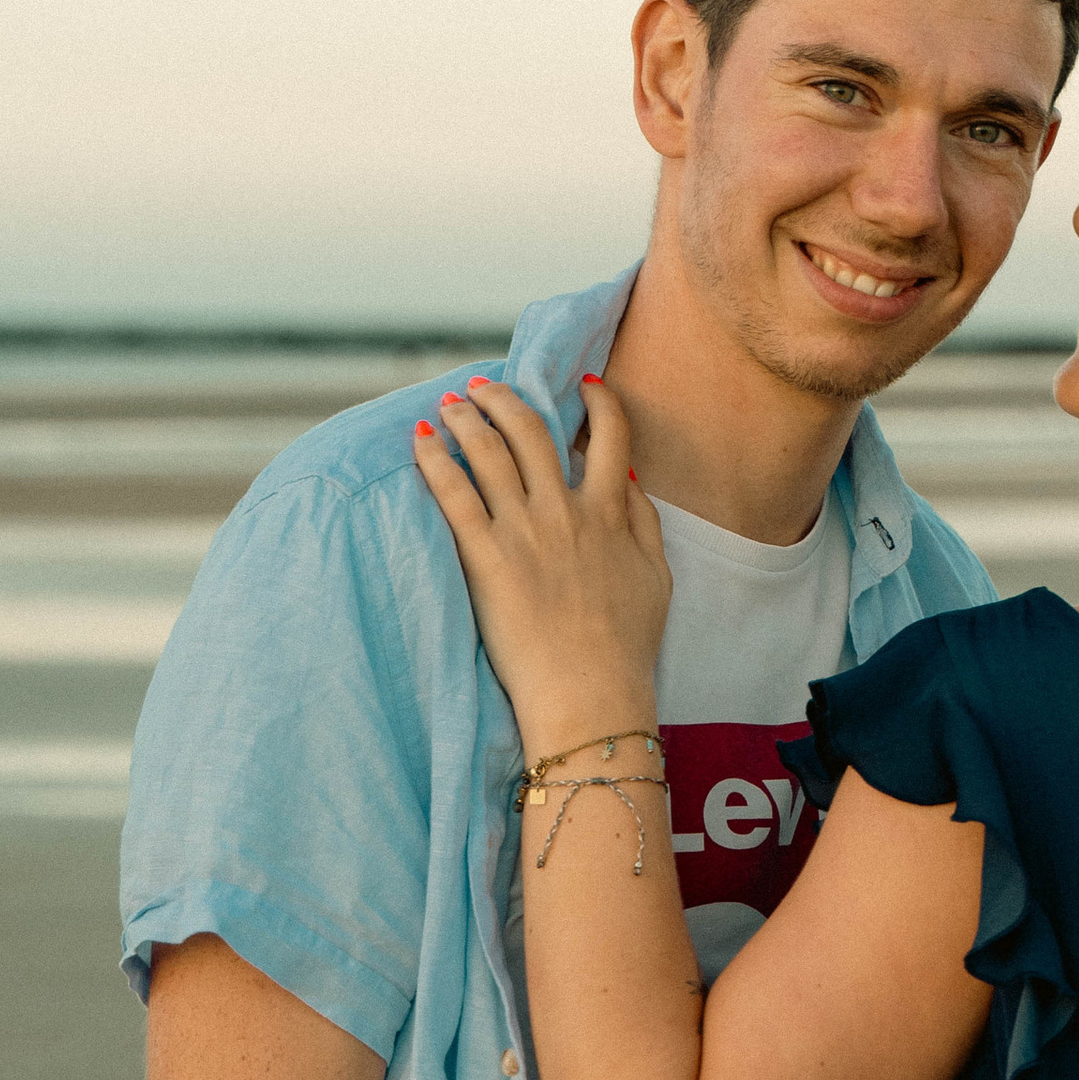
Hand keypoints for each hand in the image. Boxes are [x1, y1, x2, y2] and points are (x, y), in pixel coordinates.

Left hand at [414, 373, 670, 754]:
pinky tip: (421, 440)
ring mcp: (523, 532)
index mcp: (610, 513)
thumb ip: (644, 521)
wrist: (590, 693)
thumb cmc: (626, 646)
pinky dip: (435, 459)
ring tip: (451, 405)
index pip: (611, 435)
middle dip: (505, 399)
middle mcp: (565, 511)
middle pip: (532, 431)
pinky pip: (453, 493)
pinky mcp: (484, 558)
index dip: (599, 402)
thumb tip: (625, 477)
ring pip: (489, 451)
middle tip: (485, 389)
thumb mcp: (657, 577)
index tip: (582, 386)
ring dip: (467, 418)